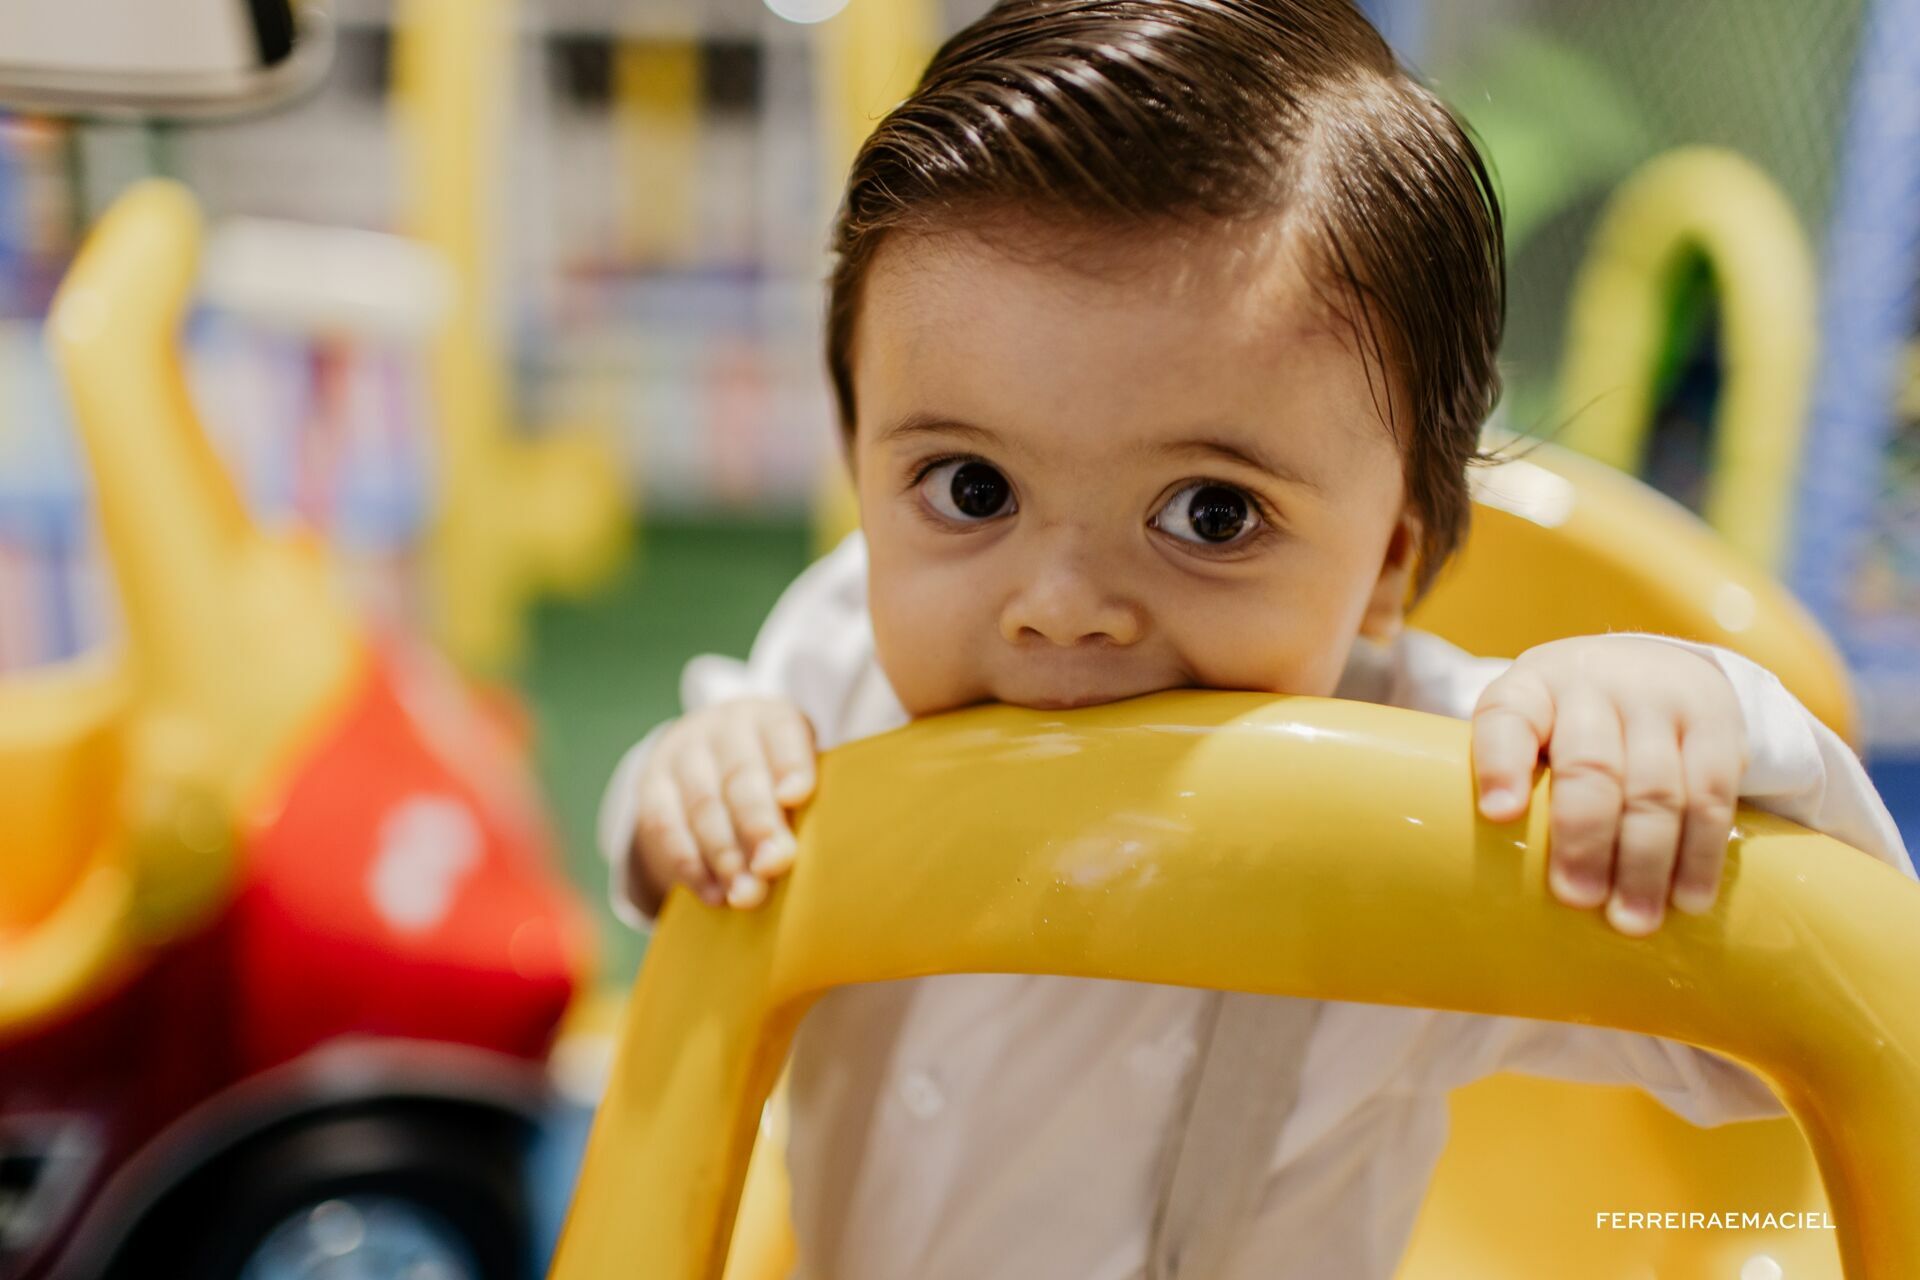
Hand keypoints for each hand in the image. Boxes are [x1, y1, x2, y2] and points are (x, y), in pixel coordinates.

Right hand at [626, 697, 816, 911]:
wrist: (707, 758)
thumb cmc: (772, 777)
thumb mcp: (792, 773)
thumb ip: (799, 806)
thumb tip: (791, 856)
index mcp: (769, 718)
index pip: (781, 732)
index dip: (790, 764)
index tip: (795, 797)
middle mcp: (724, 728)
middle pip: (740, 775)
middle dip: (757, 825)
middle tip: (771, 866)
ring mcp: (683, 754)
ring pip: (702, 804)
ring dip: (725, 855)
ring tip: (746, 894)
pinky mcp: (651, 785)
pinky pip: (665, 826)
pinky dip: (690, 864)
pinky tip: (713, 894)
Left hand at [1469, 637, 1748, 936]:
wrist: (1655, 667)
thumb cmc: (1570, 722)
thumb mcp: (1532, 728)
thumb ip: (1516, 781)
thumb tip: (1500, 880)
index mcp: (1532, 687)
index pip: (1508, 717)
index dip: (1501, 765)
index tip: (1498, 815)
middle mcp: (1594, 685)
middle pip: (1591, 765)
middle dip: (1584, 838)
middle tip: (1576, 898)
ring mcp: (1659, 700)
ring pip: (1656, 788)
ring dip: (1644, 863)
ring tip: (1632, 919)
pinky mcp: (1717, 724)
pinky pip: (1712, 795)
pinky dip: (1700, 855)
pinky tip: (1688, 898)